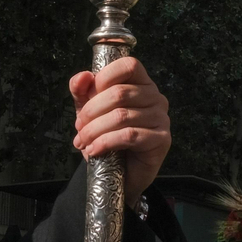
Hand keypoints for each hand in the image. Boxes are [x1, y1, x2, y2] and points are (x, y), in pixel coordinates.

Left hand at [69, 57, 170, 200]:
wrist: (121, 175)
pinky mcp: (162, 139)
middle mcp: (156, 97)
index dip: (105, 77)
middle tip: (79, 128)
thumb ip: (83, 91)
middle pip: (120, 93)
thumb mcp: (90, 112)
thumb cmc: (109, 138)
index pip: (128, 65)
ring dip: (94, 130)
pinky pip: (129, 135)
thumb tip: (83, 76)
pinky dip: (106, 142)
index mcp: (141, 83)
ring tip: (83, 142)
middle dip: (91, 112)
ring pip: (122, 115)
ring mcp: (161, 118)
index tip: (88, 97)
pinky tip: (94, 150)